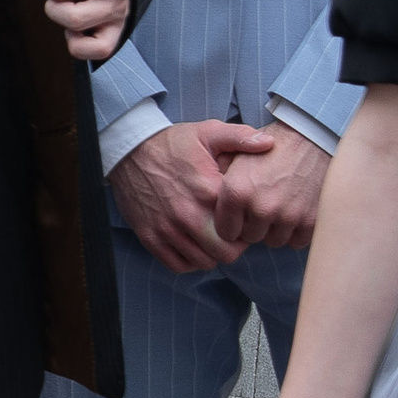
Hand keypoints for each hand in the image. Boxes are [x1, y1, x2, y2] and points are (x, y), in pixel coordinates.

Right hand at [108, 118, 276, 273]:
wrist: (128, 149)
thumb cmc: (172, 142)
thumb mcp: (208, 132)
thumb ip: (241, 138)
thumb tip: (269, 144)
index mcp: (209, 191)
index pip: (243, 229)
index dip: (249, 228)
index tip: (245, 219)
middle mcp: (188, 214)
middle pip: (226, 253)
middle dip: (234, 246)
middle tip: (231, 234)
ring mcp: (167, 229)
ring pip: (203, 262)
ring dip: (212, 254)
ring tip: (212, 238)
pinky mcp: (150, 237)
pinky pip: (178, 265)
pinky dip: (189, 261)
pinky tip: (193, 245)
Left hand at [211, 126, 330, 254]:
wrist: (314, 137)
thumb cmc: (272, 146)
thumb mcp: (237, 155)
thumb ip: (219, 181)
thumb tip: (202, 204)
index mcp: (237, 191)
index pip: (225, 231)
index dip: (231, 223)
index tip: (238, 215)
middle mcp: (261, 207)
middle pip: (250, 237)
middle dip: (253, 226)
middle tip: (261, 206)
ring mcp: (288, 216)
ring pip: (273, 241)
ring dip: (274, 229)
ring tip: (278, 206)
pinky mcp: (312, 222)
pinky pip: (296, 241)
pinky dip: (296, 231)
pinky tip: (295, 211)